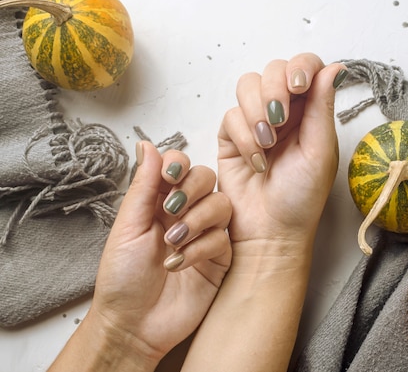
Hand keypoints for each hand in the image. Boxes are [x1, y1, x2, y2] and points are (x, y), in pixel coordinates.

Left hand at [50, 141, 231, 370]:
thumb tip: (147, 145)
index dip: (178, 165)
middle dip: (191, 190)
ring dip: (196, 220)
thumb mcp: (128, 227)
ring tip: (172, 243)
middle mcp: (186, 213)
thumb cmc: (123, 278)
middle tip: (171, 210)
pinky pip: (223, 238)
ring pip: (221, 205)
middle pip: (206, 179)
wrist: (134, 324)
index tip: (168, 177)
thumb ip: (143, 186)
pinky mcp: (220, 257)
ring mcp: (205, 234)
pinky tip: (178, 264)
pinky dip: (201, 248)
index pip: (179, 167)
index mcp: (159, 202)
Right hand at [218, 53, 347, 249]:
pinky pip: (230, 115)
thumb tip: (335, 67)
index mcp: (311, 111)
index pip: (306, 67)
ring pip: (247, 86)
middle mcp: (285, 111)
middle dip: (274, 91)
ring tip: (267, 145)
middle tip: (279, 120)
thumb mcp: (320, 152)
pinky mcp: (231, 135)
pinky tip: (256, 162)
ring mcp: (256, 120)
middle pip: (273, 70)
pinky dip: (243, 138)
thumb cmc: (302, 197)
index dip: (300, 67)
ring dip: (256, 113)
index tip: (298, 86)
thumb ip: (322, 107)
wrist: (271, 230)